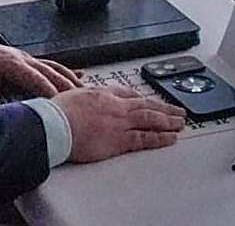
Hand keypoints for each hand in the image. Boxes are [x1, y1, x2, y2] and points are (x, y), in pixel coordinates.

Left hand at [0, 37, 80, 105]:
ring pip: (54, 67)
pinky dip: (66, 71)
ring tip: (88, 93)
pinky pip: (50, 64)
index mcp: (11, 64)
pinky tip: (79, 75)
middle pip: (52, 73)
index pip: (37, 80)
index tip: (65, 108)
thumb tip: (1, 120)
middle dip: (69, 88)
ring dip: (71, 79)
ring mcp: (25, 57)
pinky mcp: (24, 59)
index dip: (52, 94)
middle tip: (85, 103)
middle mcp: (22, 58)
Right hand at [52, 85, 185, 162]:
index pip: (128, 94)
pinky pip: (145, 138)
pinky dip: (160, 137)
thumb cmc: (57, 113)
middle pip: (145, 104)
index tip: (150, 101)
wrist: (54, 125)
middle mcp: (115, 106)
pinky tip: (171, 138)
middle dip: (163, 108)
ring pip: (151, 119)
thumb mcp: (72, 96)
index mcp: (103, 94)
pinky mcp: (119, 140)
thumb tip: (83, 100)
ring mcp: (120, 122)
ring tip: (180, 122)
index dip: (142, 98)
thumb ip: (83, 98)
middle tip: (177, 111)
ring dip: (168, 120)